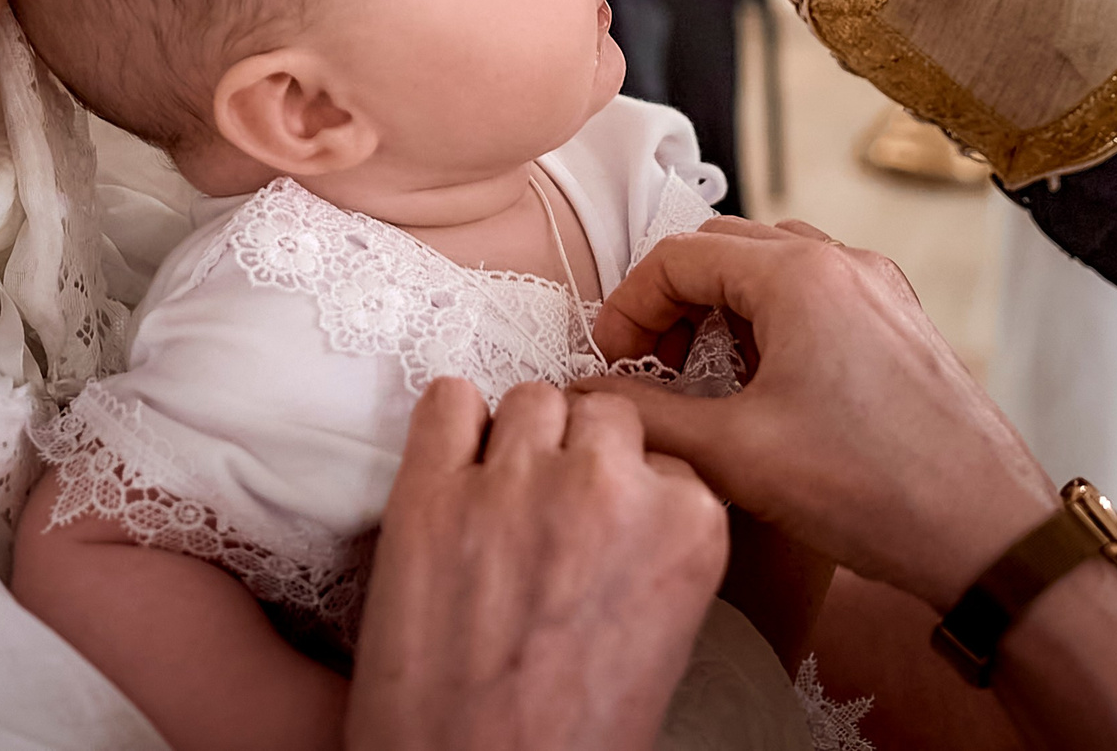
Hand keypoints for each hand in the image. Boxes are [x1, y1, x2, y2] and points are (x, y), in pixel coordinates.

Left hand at [347, 379, 727, 750]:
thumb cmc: (569, 740)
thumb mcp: (660, 639)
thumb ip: (653, 549)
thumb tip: (625, 507)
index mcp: (686, 528)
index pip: (665, 457)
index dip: (629, 488)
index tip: (605, 518)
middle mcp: (608, 488)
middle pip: (602, 417)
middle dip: (579, 456)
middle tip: (550, 510)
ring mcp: (515, 483)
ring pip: (531, 399)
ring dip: (519, 438)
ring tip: (500, 496)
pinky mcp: (430, 492)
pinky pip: (446, 401)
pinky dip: (449, 423)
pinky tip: (451, 464)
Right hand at [580, 219, 1049, 607]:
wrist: (986, 534)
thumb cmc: (878, 490)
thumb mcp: (736, 454)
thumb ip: (649, 415)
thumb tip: (591, 395)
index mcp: (801, 275)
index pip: (678, 255)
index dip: (629, 305)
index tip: (613, 360)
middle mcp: (845, 265)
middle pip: (724, 250)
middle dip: (673, 304)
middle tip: (651, 369)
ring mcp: (880, 294)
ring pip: (772, 271)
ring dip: (723, 314)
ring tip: (705, 384)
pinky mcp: (900, 329)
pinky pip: (817, 300)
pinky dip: (772, 328)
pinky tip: (764, 395)